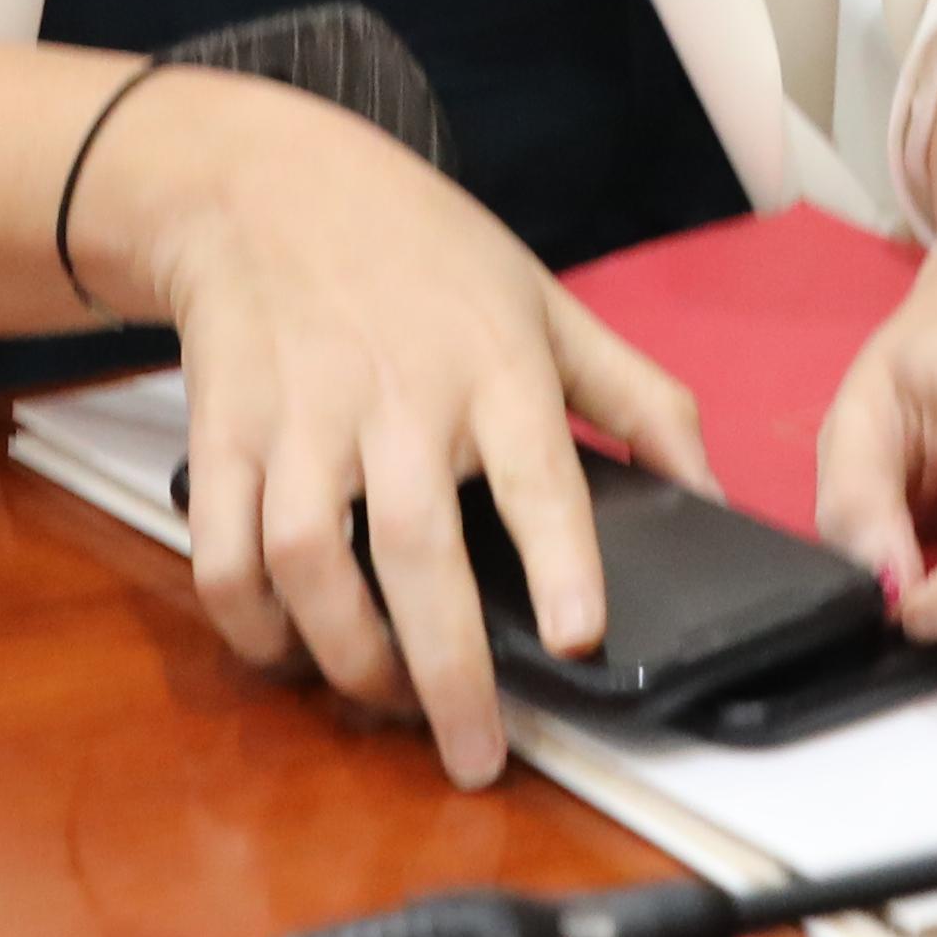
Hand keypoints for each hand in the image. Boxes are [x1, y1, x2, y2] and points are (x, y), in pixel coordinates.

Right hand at [83, 69, 710, 788]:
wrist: (268, 183)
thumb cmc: (424, 250)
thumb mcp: (549, 304)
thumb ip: (638, 401)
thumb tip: (713, 495)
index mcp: (495, 365)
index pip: (538, 471)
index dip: (560, 560)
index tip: (577, 636)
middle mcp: (397, 396)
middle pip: (415, 548)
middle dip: (444, 669)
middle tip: (474, 753)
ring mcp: (301, 416)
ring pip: (308, 562)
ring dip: (345, 654)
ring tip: (385, 700)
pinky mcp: (224, 433)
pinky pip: (223, 552)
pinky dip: (248, 622)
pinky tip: (289, 649)